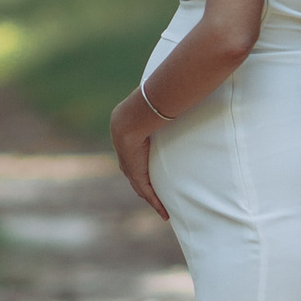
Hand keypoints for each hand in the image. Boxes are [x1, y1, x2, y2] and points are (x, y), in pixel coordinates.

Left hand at [109, 87, 167, 219]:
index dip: (142, 163)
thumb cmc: (146, 105)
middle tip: (157, 197)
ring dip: (152, 197)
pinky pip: (146, 191)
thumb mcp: (154, 106)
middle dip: (145, 186)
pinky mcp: (136, 173)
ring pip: (141, 186)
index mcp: (127, 136)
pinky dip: (155, 202)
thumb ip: (162, 104)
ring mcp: (129, 164)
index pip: (135, 154)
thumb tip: (174, 88)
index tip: (150, 170)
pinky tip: (164, 212)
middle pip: (136, 174)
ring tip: (163, 209)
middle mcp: (126, 153)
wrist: (131, 117)